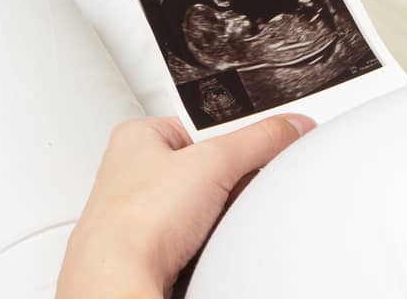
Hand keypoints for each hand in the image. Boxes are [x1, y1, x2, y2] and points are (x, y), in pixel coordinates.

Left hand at [56, 113, 314, 298]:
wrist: (117, 281)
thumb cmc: (135, 222)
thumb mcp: (214, 163)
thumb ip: (259, 139)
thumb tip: (289, 126)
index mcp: (137, 137)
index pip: (202, 126)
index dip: (232, 140)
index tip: (256, 150)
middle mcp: (132, 172)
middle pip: (204, 166)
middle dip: (224, 182)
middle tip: (227, 193)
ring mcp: (139, 213)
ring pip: (200, 205)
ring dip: (215, 214)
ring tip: (210, 223)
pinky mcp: (148, 248)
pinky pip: (192, 236)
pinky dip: (204, 241)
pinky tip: (201, 245)